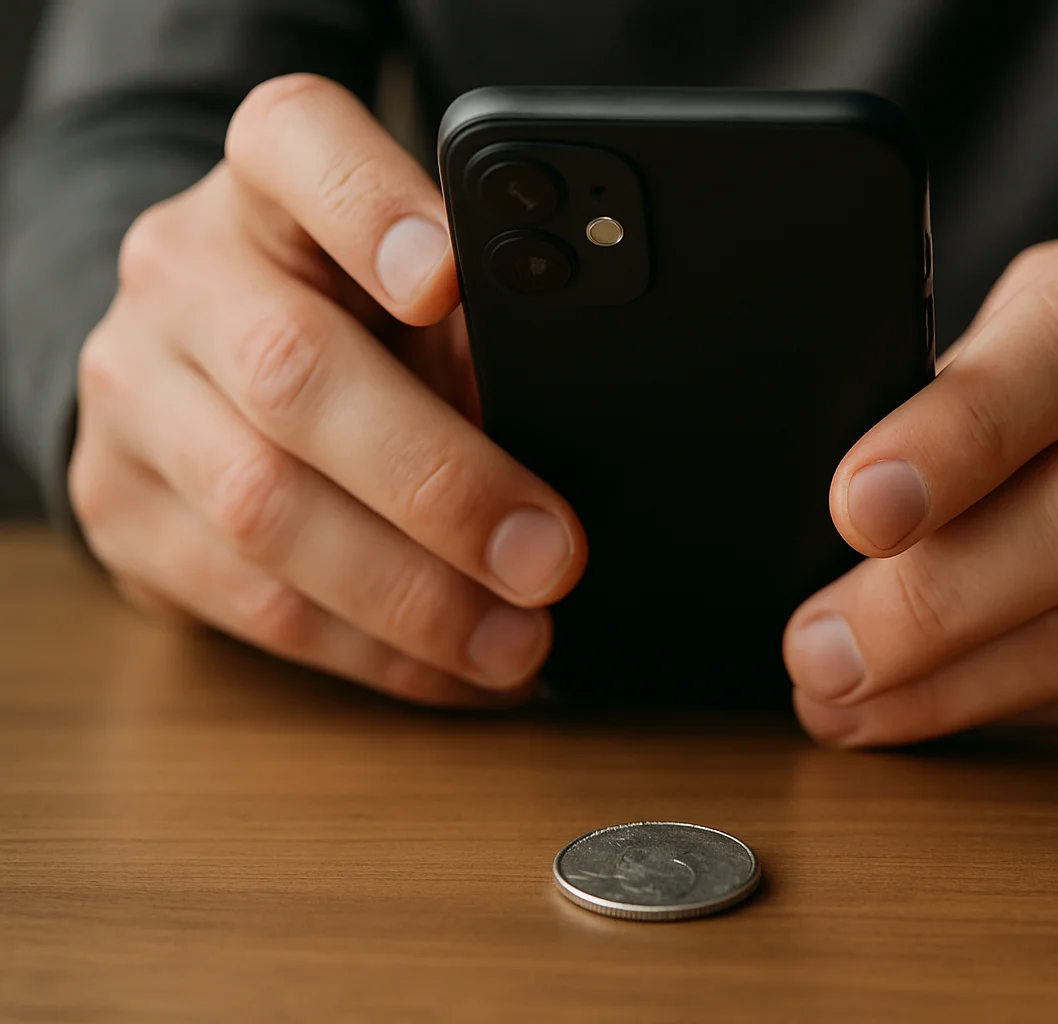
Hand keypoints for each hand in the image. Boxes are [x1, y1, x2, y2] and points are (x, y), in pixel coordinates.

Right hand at [70, 75, 586, 704]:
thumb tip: (587, 429)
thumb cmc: (344, 312)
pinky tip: (454, 668)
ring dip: (413, 597)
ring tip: (519, 643)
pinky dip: (372, 650)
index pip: (300, 148)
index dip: (375, 211)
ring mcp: (133, 390)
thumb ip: (481, 325)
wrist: (186, 361)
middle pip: (294, 370)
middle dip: (439, 483)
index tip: (451, 276)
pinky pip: (251, 600)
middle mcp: (183, 271)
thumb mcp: (412, 283)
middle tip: (549, 556)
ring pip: (264, 508)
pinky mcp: (121, 507)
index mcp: (267, 181)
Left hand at [786, 219, 1057, 745]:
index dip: (961, 431)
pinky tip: (932, 710)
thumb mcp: (1042, 323)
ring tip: (848, 701)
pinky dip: (1010, 708)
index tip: (856, 507)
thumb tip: (840, 519)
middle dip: (935, 600)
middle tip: (821, 650)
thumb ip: (964, 390)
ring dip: (959, 684)